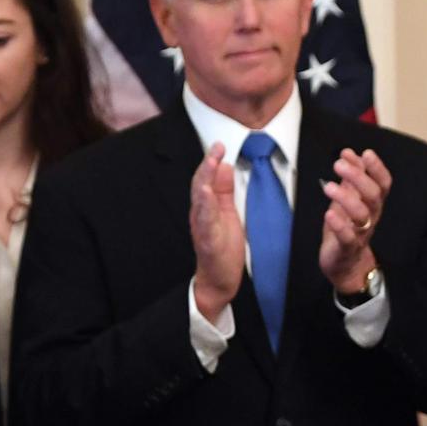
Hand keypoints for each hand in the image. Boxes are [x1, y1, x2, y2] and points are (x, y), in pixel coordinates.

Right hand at [187, 140, 244, 322]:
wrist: (218, 280)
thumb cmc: (222, 248)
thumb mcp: (226, 213)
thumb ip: (224, 191)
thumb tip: (224, 165)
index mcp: (205, 207)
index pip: (205, 179)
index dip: (211, 161)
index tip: (219, 145)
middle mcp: (200, 215)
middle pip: (200, 185)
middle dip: (207, 165)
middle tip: (216, 148)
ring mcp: (202, 228)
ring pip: (200, 202)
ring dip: (204, 182)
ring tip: (209, 164)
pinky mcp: (208, 242)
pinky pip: (205, 224)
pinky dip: (205, 209)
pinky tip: (206, 196)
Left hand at [317, 147, 389, 295]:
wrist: (346, 265)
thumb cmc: (347, 228)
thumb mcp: (347, 200)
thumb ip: (350, 179)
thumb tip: (349, 153)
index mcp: (373, 204)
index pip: (383, 184)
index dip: (377, 168)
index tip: (365, 153)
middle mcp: (371, 217)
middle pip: (373, 195)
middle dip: (358, 177)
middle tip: (338, 164)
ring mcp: (361, 233)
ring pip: (361, 215)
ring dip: (346, 198)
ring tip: (328, 187)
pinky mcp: (347, 248)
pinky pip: (348, 237)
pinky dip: (339, 225)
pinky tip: (328, 213)